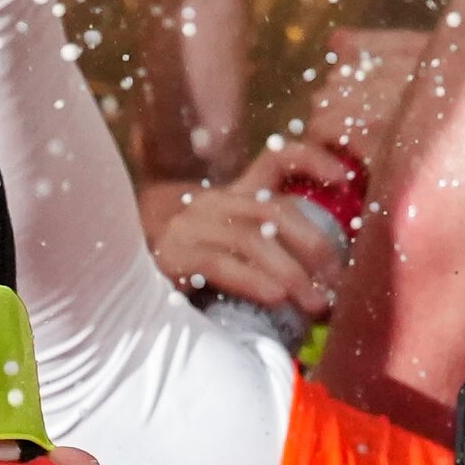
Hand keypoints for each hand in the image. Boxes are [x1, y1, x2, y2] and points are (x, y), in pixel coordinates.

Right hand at [156, 136, 359, 319]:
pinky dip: (253, 281)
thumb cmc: (188, 262)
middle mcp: (214, 203)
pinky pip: (220, 264)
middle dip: (315, 247)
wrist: (116, 267)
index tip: (347, 178)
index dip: (314, 159)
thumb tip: (323, 281)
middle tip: (337, 282)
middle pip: (276, 210)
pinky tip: (276, 299)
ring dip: (292, 274)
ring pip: (252, 240)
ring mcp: (191, 226)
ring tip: (315, 305)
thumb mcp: (227, 244)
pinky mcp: (173, 255)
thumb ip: (266, 248)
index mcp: (234, 194)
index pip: (278, 160)